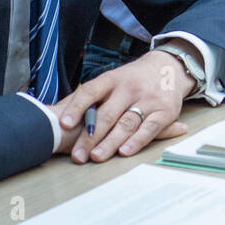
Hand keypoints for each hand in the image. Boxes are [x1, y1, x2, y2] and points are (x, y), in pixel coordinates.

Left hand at [54, 50, 194, 162]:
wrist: (169, 67)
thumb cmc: (133, 80)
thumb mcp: (112, 81)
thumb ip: (89, 97)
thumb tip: (55, 114)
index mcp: (112, 79)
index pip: (91, 91)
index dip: (76, 108)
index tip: (63, 124)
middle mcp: (130, 88)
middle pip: (107, 113)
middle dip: (90, 136)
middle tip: (77, 155)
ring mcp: (149, 99)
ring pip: (126, 123)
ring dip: (110, 142)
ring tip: (96, 157)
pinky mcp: (165, 111)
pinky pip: (149, 128)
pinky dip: (137, 141)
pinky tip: (125, 151)